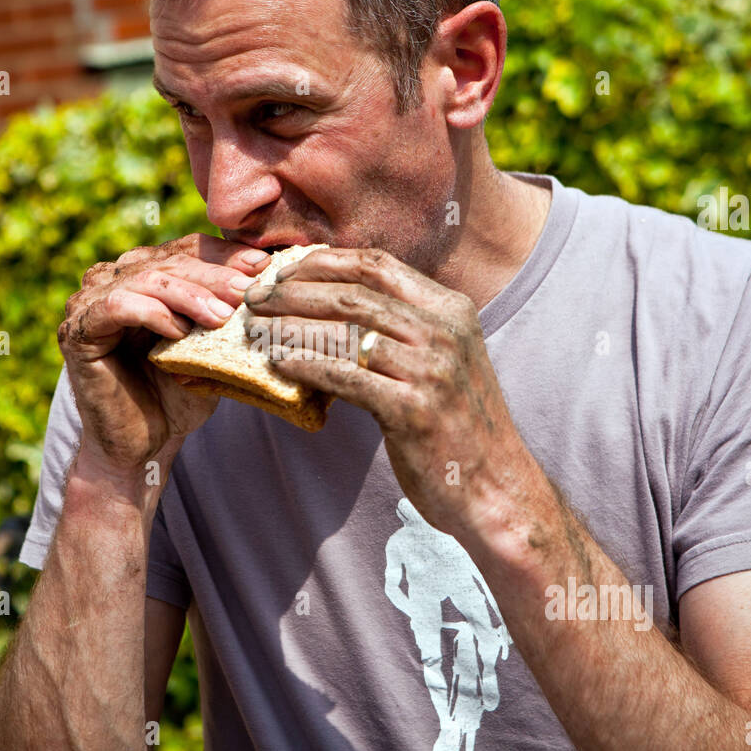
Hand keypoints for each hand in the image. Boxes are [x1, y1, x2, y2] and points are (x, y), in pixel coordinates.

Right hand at [59, 233, 269, 479]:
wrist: (143, 446)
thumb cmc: (177, 396)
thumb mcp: (210, 345)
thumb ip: (226, 308)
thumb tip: (267, 269)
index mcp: (142, 274)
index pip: (186, 248)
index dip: (224, 254)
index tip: (262, 266)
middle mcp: (111, 280)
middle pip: (169, 260)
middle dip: (214, 274)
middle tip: (246, 291)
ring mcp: (89, 302)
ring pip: (147, 278)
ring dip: (190, 294)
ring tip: (222, 316)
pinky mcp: (77, 329)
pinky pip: (118, 305)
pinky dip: (153, 313)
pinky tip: (179, 333)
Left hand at [242, 248, 527, 540]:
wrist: (495, 488)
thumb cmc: (458, 427)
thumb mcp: (443, 361)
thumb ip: (402, 332)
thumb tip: (332, 311)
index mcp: (451, 309)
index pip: (377, 264)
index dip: (324, 262)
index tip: (284, 270)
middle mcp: (444, 331)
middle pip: (353, 292)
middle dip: (294, 290)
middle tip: (255, 298)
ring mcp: (431, 369)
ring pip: (344, 330)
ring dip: (290, 326)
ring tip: (255, 329)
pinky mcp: (413, 409)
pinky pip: (345, 376)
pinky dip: (305, 365)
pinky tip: (278, 364)